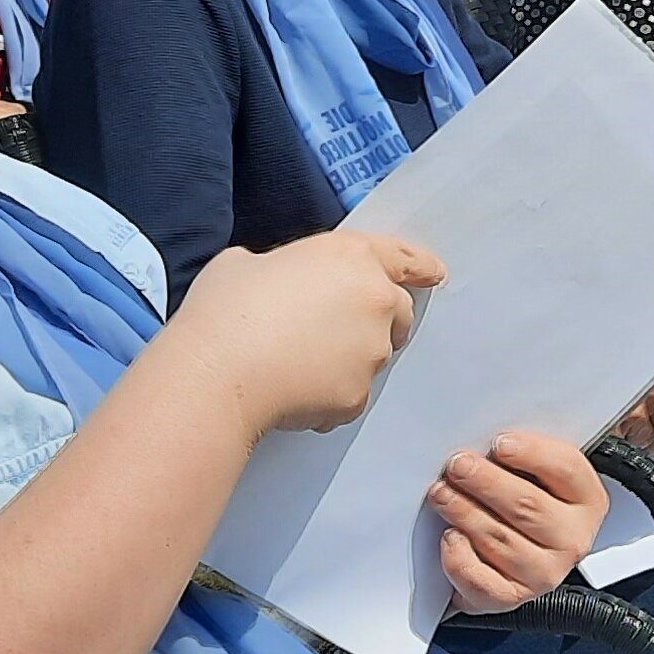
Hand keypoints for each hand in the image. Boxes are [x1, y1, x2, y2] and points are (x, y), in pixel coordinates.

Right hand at [160, 231, 445, 435]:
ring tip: (295, 365)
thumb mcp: (245, 263)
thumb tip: (275, 279)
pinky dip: (329, 396)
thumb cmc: (224, 310)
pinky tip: (290, 393)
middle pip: (398, 311)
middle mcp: (375, 300)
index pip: (403, 257)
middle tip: (338, 332)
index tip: (437, 274)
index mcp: (351, 257)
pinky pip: (350, 395)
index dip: (422, 265)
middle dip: (380, 320)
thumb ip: (280, 266)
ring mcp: (372, 350)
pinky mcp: (359, 394)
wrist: (217, 374)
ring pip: (372, 356)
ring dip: (349, 359)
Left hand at [430, 432, 610, 613]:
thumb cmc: (528, 503)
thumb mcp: (540, 474)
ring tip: (441, 493)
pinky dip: (461, 559)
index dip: (532, 454)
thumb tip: (489, 441)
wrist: (522, 551)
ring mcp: (543, 572)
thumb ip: (526, 455)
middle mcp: (571, 539)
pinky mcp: (511, 596)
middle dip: (486, 482)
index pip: (566, 470)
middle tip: (457, 465)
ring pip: (499, 539)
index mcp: (587, 501)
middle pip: (527, 506)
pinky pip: (482, 582)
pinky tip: (450, 538)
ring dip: (464, 512)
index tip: (500, 443)